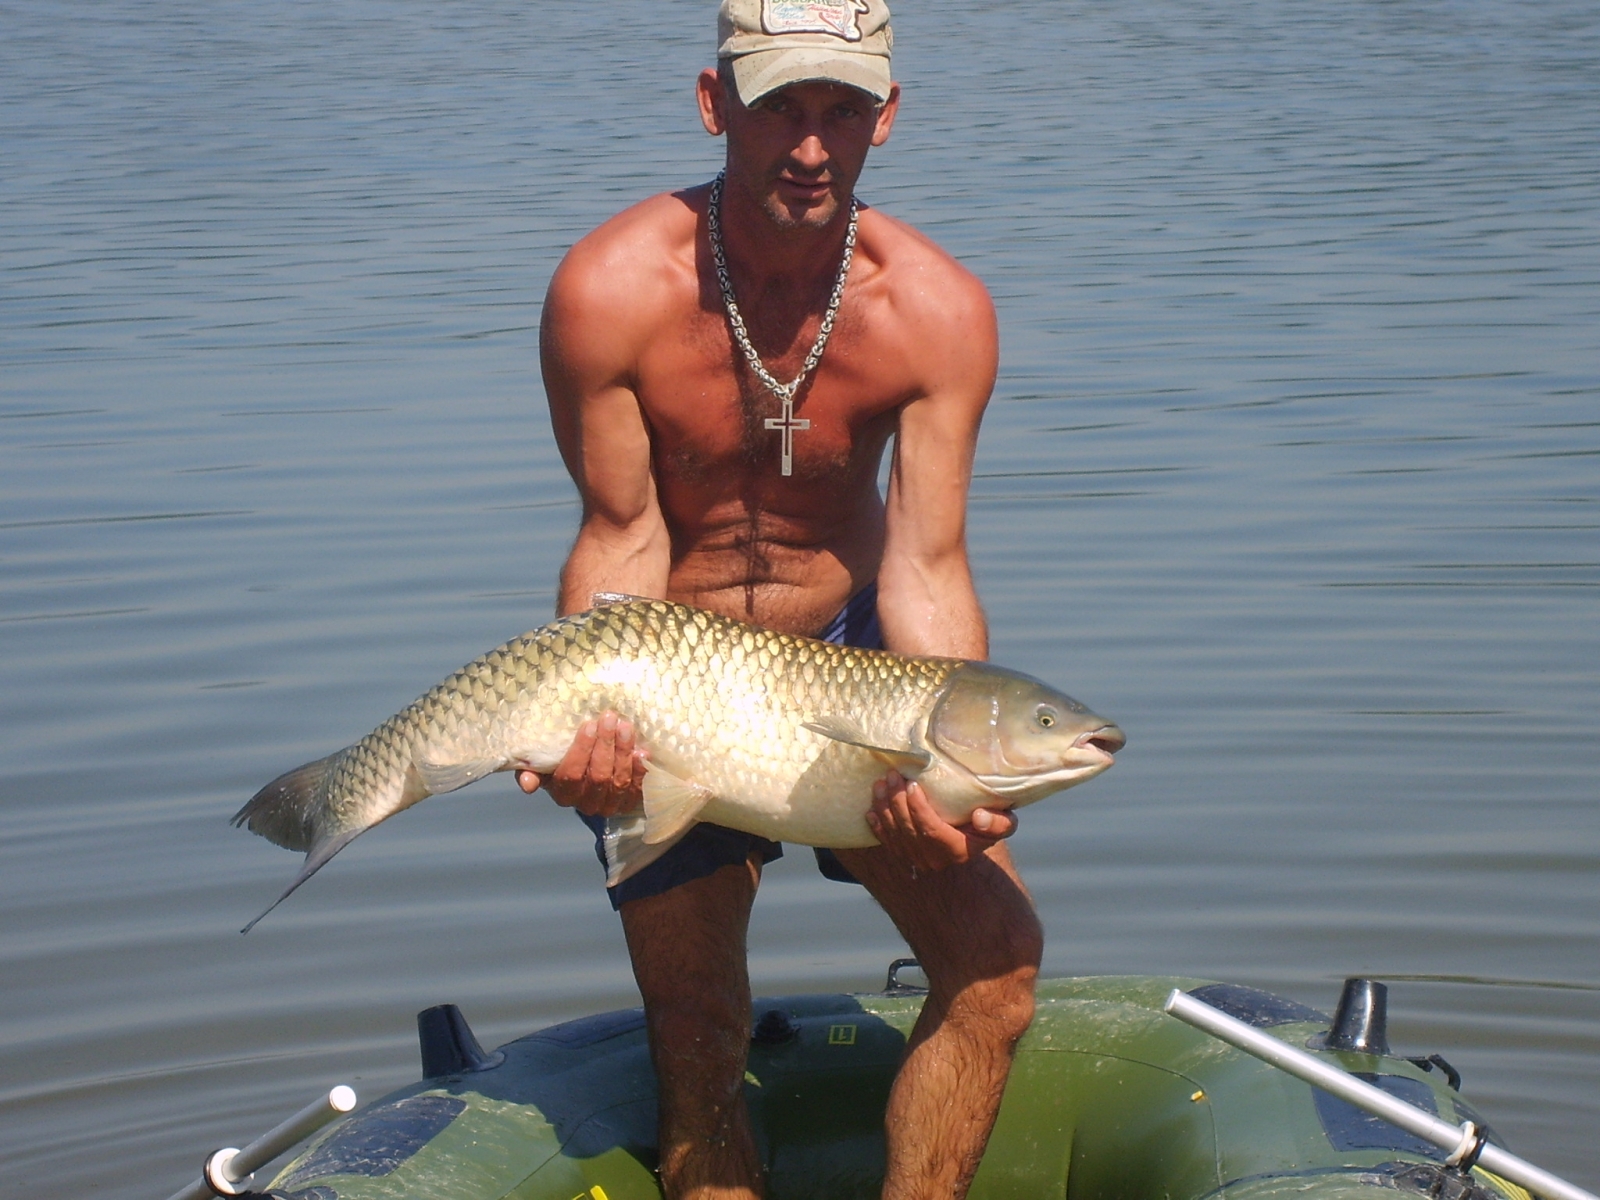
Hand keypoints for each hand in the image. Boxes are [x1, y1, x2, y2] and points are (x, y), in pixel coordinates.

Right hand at [515, 711, 648, 818]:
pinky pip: (637, 787)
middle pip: (597, 776)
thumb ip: (532, 770)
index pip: (571, 775)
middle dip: (605, 745)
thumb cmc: (563, 762)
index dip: (581, 751)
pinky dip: (640, 769)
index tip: (589, 725)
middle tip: (609, 719)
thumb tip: (527, 783)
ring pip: (618, 780)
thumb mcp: (545, 765)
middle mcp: (586, 803)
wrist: (590, 774)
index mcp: (563, 793)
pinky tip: (642, 751)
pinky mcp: (630, 801)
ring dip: (623, 752)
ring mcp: (610, 804)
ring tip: (625, 727)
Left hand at [864, 770, 1017, 872]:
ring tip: (880, 784)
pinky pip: (886, 842)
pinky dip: (877, 825)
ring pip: (894, 834)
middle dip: (896, 801)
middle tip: (892, 775)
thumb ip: (998, 823)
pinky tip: (871, 809)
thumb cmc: (987, 825)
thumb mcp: (1003, 824)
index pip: (931, 830)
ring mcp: (916, 860)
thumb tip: (979, 817)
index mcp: (956, 851)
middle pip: (908, 830)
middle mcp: (934, 860)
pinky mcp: (904, 857)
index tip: (913, 785)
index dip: (918, 808)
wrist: (972, 841)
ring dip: (884, 808)